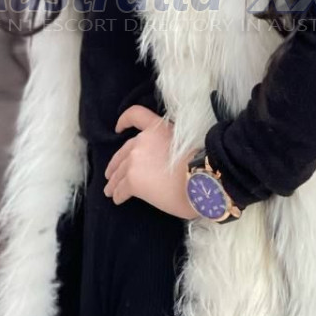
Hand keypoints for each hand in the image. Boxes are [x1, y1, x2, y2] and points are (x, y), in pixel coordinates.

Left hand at [103, 104, 198, 220]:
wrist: (204, 178)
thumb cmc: (203, 165)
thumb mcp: (186, 146)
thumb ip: (170, 149)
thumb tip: (169, 165)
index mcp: (158, 129)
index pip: (136, 115)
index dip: (124, 120)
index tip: (118, 128)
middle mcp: (143, 141)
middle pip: (122, 152)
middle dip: (115, 164)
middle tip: (111, 174)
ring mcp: (135, 161)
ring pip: (118, 172)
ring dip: (113, 182)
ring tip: (110, 190)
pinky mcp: (133, 181)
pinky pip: (121, 189)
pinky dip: (118, 195)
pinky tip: (118, 199)